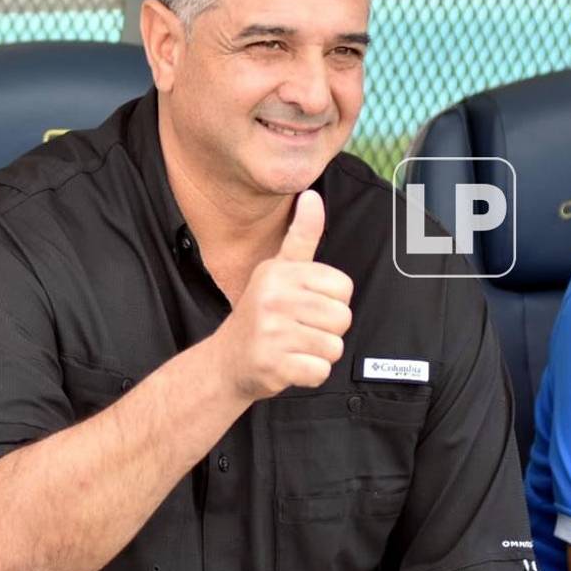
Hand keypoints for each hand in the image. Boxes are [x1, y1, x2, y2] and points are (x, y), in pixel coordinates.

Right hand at [216, 190, 354, 400]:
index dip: (332, 300)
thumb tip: (311, 196)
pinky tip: (290, 364)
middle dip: (328, 329)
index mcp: (279, 272)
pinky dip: (310, 374)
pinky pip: (320, 371)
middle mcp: (273, 299)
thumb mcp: (278, 268)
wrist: (227, 360)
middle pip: (342, 317)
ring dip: (319, 353)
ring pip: (334, 346)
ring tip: (295, 345)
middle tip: (301, 329)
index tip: (307, 304)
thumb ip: (301, 234)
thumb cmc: (260, 313)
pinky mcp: (273, 365)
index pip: (343, 286)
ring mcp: (271, 333)